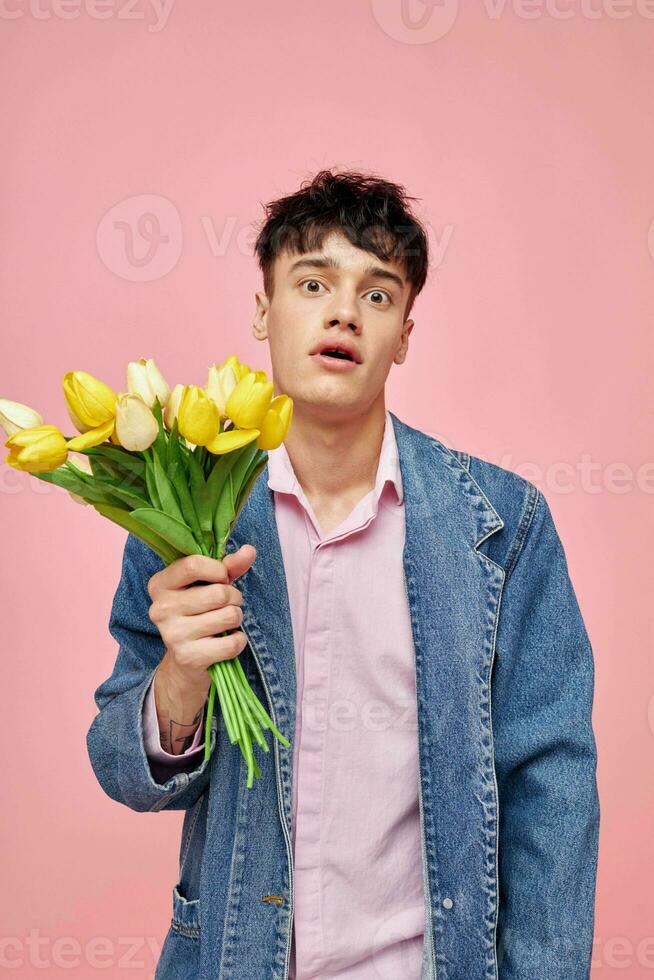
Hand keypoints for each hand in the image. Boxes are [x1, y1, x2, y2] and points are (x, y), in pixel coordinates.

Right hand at [147, 546, 256, 694]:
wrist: (185, 662)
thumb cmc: (199, 614)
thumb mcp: (209, 585)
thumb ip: (228, 566)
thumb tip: (249, 550)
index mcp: (160, 584)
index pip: (193, 565)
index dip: (219, 570)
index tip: (222, 578)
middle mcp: (161, 609)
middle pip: (219, 593)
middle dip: (234, 597)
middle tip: (227, 605)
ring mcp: (173, 635)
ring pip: (229, 616)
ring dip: (236, 618)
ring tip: (225, 623)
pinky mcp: (189, 657)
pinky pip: (232, 643)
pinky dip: (239, 641)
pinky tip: (226, 641)